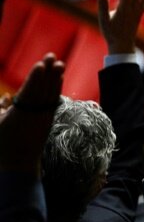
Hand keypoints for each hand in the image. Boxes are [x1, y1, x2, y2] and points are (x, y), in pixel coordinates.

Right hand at [0, 53, 64, 173]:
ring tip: (60, 63)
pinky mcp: (48, 120)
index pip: (29, 92)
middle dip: (48, 72)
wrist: (18, 164)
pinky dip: (56, 89)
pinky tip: (59, 79)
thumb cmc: (3, 144)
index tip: (41, 65)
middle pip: (43, 90)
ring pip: (50, 94)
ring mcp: (44, 117)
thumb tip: (7, 97)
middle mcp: (35, 115)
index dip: (35, 78)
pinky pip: (53, 101)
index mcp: (20, 115)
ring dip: (55, 78)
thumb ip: (1, 109)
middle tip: (52, 56)